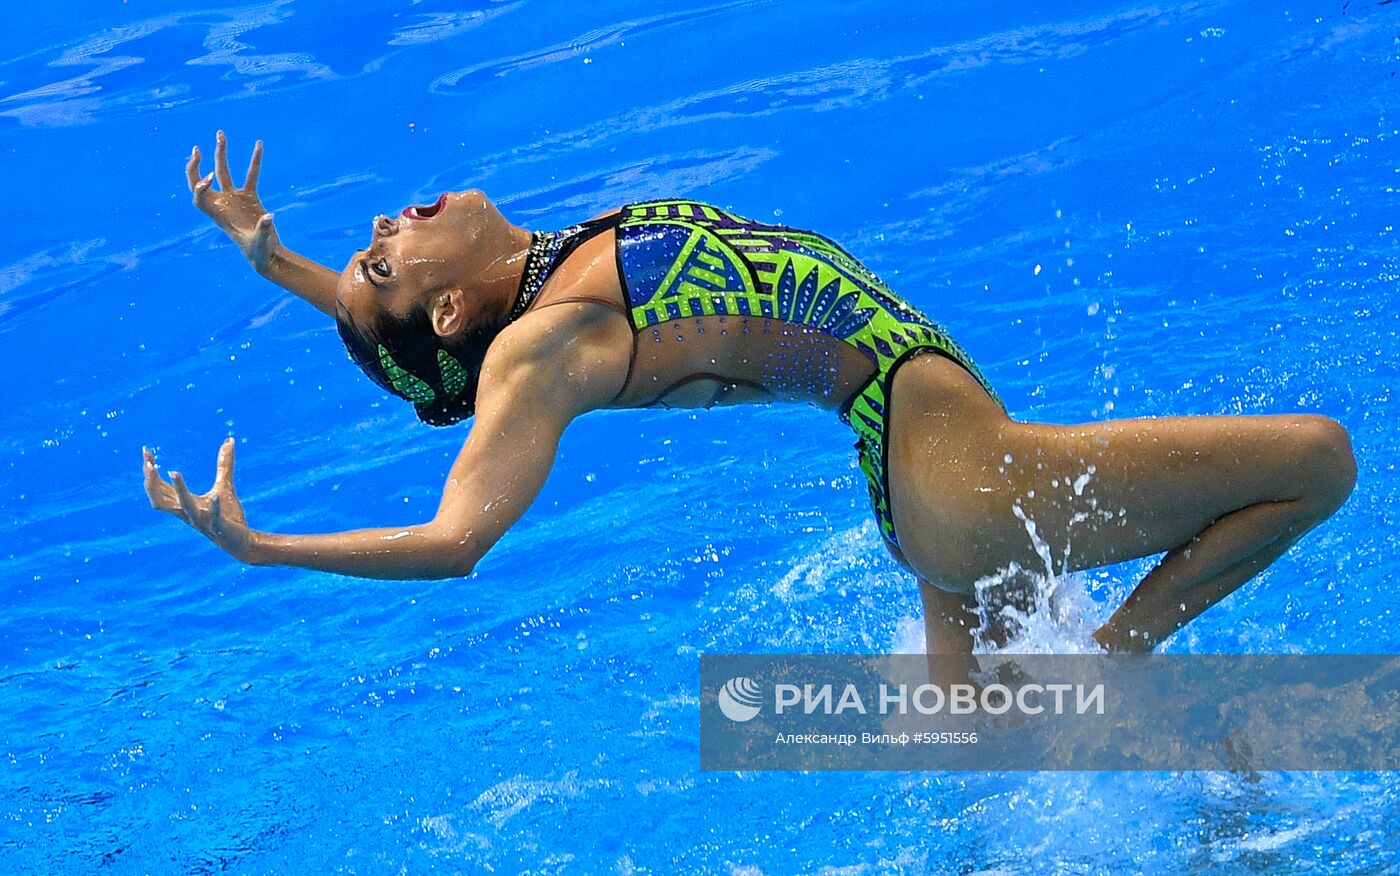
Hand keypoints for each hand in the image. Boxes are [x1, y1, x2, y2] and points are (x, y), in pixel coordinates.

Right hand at [143, 438, 255, 562]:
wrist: (242, 542)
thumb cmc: (228, 515)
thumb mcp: (224, 486)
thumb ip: (224, 464)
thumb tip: (230, 439)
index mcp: (184, 504)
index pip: (159, 488)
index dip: (150, 472)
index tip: (146, 451)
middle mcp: (187, 513)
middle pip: (160, 499)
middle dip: (152, 481)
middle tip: (149, 463)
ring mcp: (202, 521)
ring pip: (183, 508)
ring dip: (179, 490)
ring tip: (174, 472)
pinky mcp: (219, 527)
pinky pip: (214, 518)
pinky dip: (213, 507)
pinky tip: (214, 497)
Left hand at [187, 131, 280, 272]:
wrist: (266, 255)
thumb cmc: (258, 252)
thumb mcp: (259, 243)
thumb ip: (263, 230)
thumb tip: (269, 217)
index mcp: (218, 216)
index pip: (199, 197)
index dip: (200, 186)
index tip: (210, 177)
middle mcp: (222, 204)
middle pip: (201, 182)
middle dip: (196, 166)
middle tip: (197, 150)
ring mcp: (234, 198)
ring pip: (223, 171)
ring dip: (220, 153)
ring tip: (221, 134)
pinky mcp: (250, 197)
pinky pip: (251, 175)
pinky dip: (255, 161)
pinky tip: (259, 144)